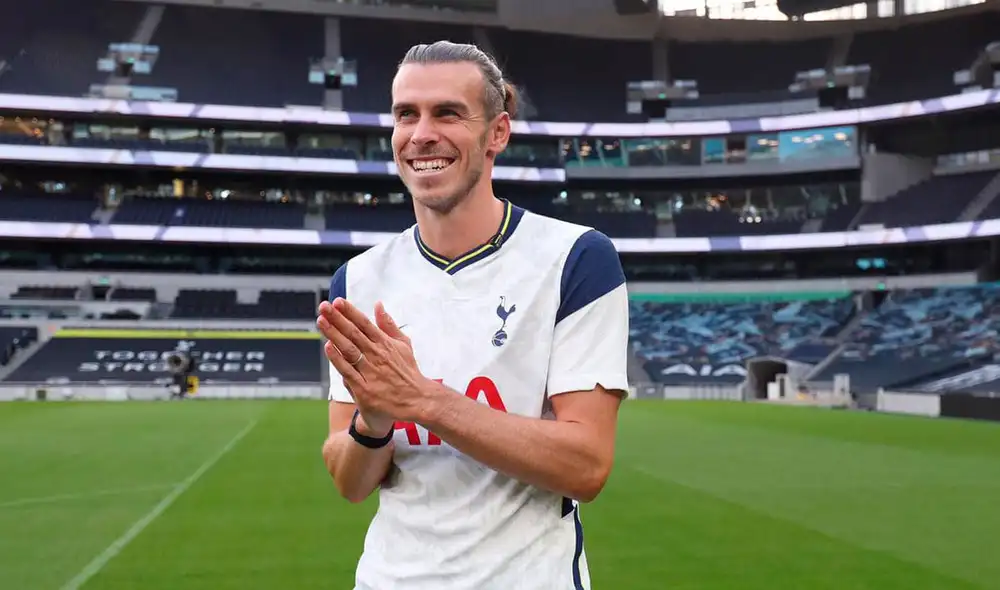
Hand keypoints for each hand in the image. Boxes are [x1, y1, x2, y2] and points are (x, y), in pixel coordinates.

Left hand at [317, 298, 427, 427]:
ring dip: (334, 334)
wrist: (417, 400)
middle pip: (354, 333)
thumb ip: (389, 325)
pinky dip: (338, 359)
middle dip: (337, 318)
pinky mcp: (365, 389)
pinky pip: (348, 371)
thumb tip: (378, 305)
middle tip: (324, 306)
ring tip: (322, 321)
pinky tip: (328, 347)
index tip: (337, 302)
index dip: (350, 312)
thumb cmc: (407, 372)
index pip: (364, 324)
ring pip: (349, 349)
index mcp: (385, 343)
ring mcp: (370, 372)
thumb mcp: (403, 344)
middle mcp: (377, 355)